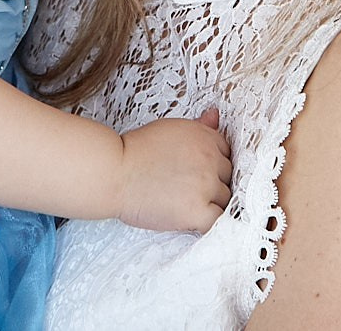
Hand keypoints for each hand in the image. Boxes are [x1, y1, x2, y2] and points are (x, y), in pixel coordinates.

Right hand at [115, 107, 231, 231]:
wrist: (113, 172)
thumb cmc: (133, 151)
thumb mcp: (169, 129)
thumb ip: (198, 126)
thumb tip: (215, 116)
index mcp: (203, 136)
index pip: (226, 152)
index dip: (212, 165)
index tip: (197, 172)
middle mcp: (209, 158)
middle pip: (228, 176)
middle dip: (212, 183)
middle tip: (187, 189)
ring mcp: (205, 185)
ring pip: (224, 199)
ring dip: (210, 204)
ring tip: (185, 204)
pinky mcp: (197, 210)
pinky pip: (218, 222)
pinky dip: (211, 224)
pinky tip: (196, 222)